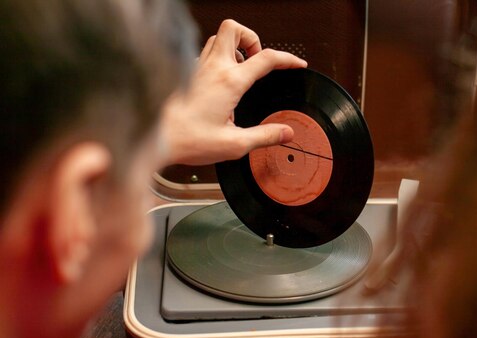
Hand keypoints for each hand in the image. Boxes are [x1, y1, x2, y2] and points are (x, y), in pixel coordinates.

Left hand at [161, 19, 307, 165]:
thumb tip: (285, 133)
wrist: (154, 138)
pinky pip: (203, 55)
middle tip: (258, 60)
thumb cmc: (187, 139)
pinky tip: (219, 83)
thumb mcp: (235, 144)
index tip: (296, 64)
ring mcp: (196, 68)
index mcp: (230, 82)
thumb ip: (264, 136)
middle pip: (234, 29)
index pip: (266, 58)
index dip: (287, 59)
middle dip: (252, 39)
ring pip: (217, 38)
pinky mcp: (184, 74)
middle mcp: (212, 68)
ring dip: (233, 47)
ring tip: (241, 69)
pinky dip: (217, 61)